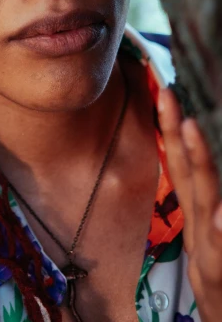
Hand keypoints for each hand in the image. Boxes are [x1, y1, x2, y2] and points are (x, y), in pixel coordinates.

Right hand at [159, 86, 221, 321]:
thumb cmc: (221, 287)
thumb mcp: (212, 241)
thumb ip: (206, 208)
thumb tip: (199, 178)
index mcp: (197, 218)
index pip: (179, 165)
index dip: (168, 128)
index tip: (163, 91)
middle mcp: (200, 229)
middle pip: (186, 174)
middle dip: (173, 132)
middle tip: (167, 94)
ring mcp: (211, 253)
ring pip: (203, 203)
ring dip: (198, 164)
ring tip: (189, 129)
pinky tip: (221, 215)